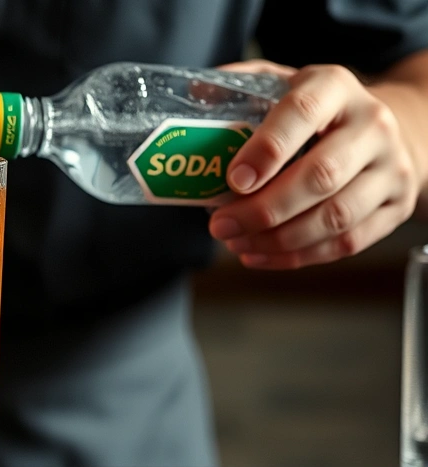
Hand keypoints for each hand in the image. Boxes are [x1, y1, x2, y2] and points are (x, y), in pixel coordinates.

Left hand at [208, 60, 417, 268]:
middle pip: (321, 176)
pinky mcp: (398, 205)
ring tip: (236, 243)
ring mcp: (391, 167)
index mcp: (335, 87)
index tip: (233, 180)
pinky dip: (299, 256)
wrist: (385, 128)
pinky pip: (348, 242)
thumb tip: (194, 92)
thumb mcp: (281, 84)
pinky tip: (261, 255)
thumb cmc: (315, 112)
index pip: (302, 113)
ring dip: (278, 240)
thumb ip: (239, 86)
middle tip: (221, 226)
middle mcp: (372, 124)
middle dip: (263, 209)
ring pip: (336, 217)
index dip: (266, 149)